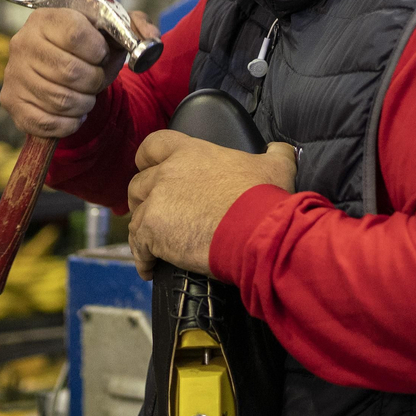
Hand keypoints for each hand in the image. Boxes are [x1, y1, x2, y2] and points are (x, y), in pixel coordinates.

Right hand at [0, 7, 160, 138]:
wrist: (58, 63)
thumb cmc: (87, 47)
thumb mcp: (112, 29)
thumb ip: (137, 27)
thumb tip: (151, 39)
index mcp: (46, 18)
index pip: (76, 35)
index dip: (98, 51)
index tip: (101, 54)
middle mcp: (23, 43)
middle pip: (70, 71)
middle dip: (95, 81)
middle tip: (96, 79)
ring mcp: (14, 74)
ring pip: (61, 100)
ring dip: (84, 102)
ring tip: (86, 94)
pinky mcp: (12, 102)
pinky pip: (48, 122)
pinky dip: (70, 122)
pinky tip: (74, 111)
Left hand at [126, 132, 297, 277]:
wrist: (256, 231)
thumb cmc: (264, 198)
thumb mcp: (276, 166)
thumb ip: (275, 153)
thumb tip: (280, 149)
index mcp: (191, 153)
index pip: (154, 145)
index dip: (148, 159)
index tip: (149, 168)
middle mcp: (168, 173)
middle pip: (139, 183)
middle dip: (143, 199)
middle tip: (155, 214)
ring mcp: (157, 202)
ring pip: (135, 216)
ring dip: (143, 230)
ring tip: (154, 246)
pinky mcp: (151, 232)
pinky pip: (138, 246)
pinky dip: (143, 259)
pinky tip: (152, 269)